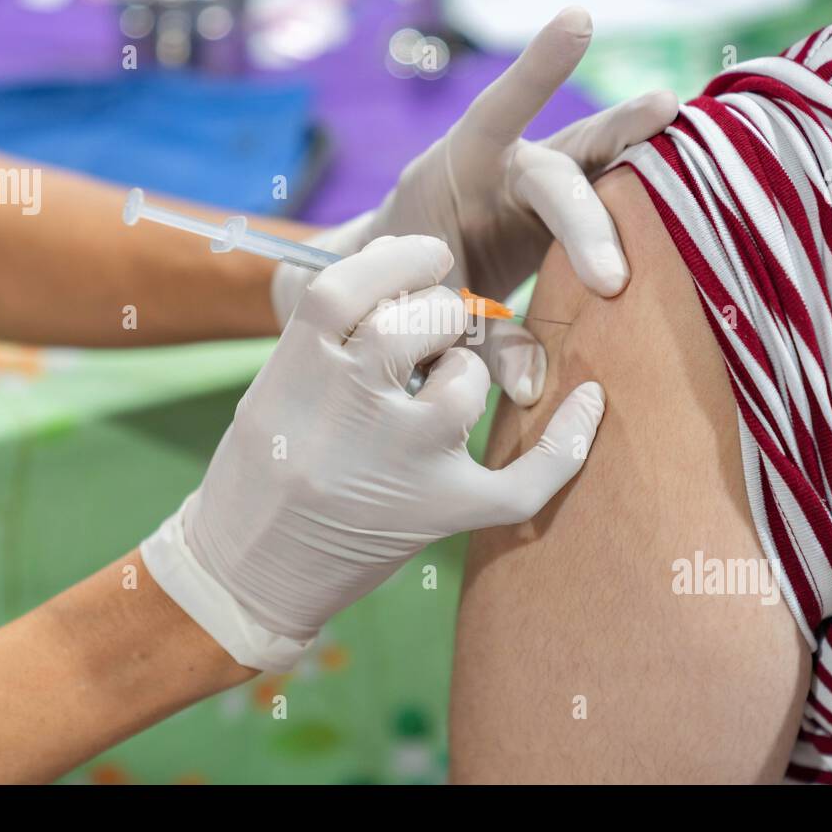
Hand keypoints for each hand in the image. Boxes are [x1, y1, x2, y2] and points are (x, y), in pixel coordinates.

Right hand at [143, 235, 606, 671]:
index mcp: (296, 371)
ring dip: (468, 373)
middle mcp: (347, 412)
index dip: (400, 258)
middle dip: (442, 313)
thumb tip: (403, 268)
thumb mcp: (274, 387)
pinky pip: (524, 478)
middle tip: (437, 328)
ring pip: (468, 384)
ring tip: (441, 390)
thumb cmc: (258, 471)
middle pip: (422, 323)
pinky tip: (590, 403)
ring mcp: (397, 466)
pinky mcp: (438, 514)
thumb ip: (331, 335)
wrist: (242, 574)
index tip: (428, 256)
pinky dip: (567, 443)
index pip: (351, 286)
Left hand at [271, 6, 677, 405]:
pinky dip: (652, 215)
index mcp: (456, 169)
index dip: (537, 71)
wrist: (392, 293)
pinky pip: (613, 218)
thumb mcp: (416, 310)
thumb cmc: (395, 285)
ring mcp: (543, 200)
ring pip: (602, 173)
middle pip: (565, 160)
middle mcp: (508, 171)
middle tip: (637, 189)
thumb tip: (533, 383)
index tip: (581, 20)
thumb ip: (470, 339)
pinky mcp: (566, 233)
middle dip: (607, 161)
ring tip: (687, 125)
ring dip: (646, 156)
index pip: (497, 113)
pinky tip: (701, 204)